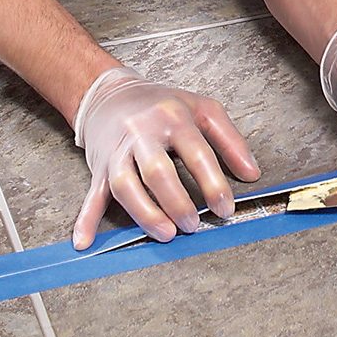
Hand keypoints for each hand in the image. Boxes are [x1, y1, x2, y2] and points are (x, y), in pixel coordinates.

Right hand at [72, 67, 259, 248]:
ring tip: (166, 233)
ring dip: (145, 213)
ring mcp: (117, 152)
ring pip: (125, 185)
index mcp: (172, 118)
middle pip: (157, 171)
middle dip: (177, 203)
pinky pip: (91, 195)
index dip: (213, 183)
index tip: (225, 209)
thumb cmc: (161, 105)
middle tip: (194, 224)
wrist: (110, 94)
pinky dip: (86, 220)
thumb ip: (230, 139)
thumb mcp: (202, 109)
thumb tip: (252, 173)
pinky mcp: (98, 168)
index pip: (196, 153)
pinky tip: (85, 241)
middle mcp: (141, 133)